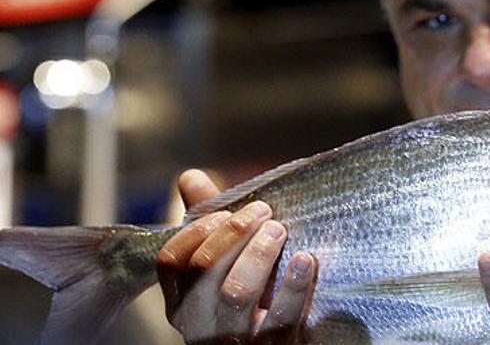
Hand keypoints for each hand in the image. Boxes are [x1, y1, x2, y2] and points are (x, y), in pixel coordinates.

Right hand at [157, 169, 317, 343]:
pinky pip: (280, 318)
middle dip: (234, 232)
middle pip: (203, 269)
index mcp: (181, 302)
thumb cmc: (251, 299)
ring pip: (236, 292)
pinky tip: (304, 259)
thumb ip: (209, 224)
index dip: (198, 229)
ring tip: (280, 229)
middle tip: (264, 212)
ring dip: (259, 252)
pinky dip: (293, 285)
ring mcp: (233, 342)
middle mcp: (198, 325)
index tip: (226, 211)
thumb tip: (190, 176)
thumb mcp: (226, 265)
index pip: (171, 259)